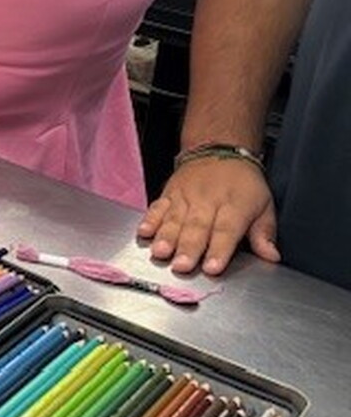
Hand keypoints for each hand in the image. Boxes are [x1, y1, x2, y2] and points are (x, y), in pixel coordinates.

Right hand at [137, 159, 280, 275]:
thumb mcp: (265, 205)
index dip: (219, 250)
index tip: (213, 267)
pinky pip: (157, 206)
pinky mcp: (169, 193)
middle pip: (197, 227)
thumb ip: (264, 233)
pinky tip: (144, 232)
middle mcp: (208, 200)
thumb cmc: (243, 183)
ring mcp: (185, 196)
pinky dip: (149, 219)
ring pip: (174, 218)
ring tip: (160, 252)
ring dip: (166, 236)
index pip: (226, 231)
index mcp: (234, 206)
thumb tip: (271, 256)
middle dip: (188, 248)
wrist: (219, 149)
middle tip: (182, 266)